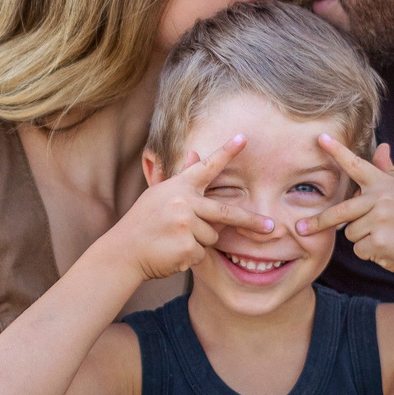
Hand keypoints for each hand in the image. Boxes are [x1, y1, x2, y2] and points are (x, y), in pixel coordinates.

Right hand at [111, 136, 268, 284]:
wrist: (122, 251)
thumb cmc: (142, 223)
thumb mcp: (159, 196)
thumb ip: (182, 180)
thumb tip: (194, 153)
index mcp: (178, 187)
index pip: (206, 167)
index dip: (226, 152)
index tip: (244, 138)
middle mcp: (184, 203)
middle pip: (227, 212)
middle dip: (251, 221)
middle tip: (272, 227)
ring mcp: (186, 226)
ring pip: (212, 237)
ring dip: (200, 241)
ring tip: (175, 240)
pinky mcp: (186, 247)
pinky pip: (202, 253)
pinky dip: (191, 256)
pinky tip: (172, 252)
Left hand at [293, 139, 393, 278]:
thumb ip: (387, 172)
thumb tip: (383, 146)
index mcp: (384, 185)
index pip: (356, 165)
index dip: (338, 152)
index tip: (320, 138)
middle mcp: (381, 198)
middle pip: (340, 210)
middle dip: (319, 221)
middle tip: (300, 227)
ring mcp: (380, 219)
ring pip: (349, 232)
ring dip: (362, 239)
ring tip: (384, 237)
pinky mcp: (379, 240)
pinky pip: (359, 248)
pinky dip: (369, 252)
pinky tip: (387, 249)